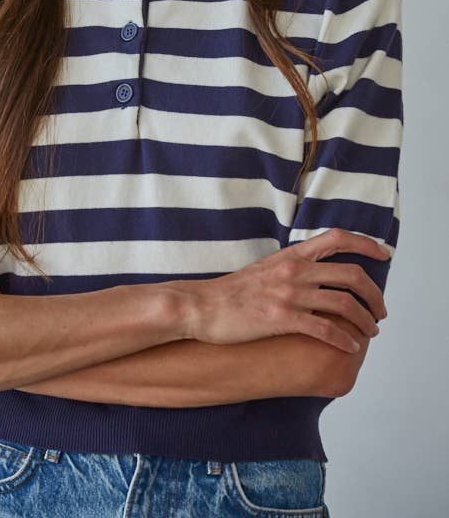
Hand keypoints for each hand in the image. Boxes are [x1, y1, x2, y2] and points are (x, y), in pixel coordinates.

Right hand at [172, 228, 389, 353]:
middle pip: (351, 275)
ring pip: (344, 303)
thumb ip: (292, 268)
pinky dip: (343, 339)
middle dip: (375, 294)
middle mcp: (294, 270)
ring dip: (365, 320)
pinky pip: (324, 329)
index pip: (337, 238)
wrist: (202, 306)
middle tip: (381, 311)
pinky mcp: (281, 319)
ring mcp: (289, 294)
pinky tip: (349, 347)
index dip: (366, 243)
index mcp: (291, 256)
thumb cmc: (233, 292)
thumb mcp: (266, 269)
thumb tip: (316, 276)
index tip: (384, 253)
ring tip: (370, 333)